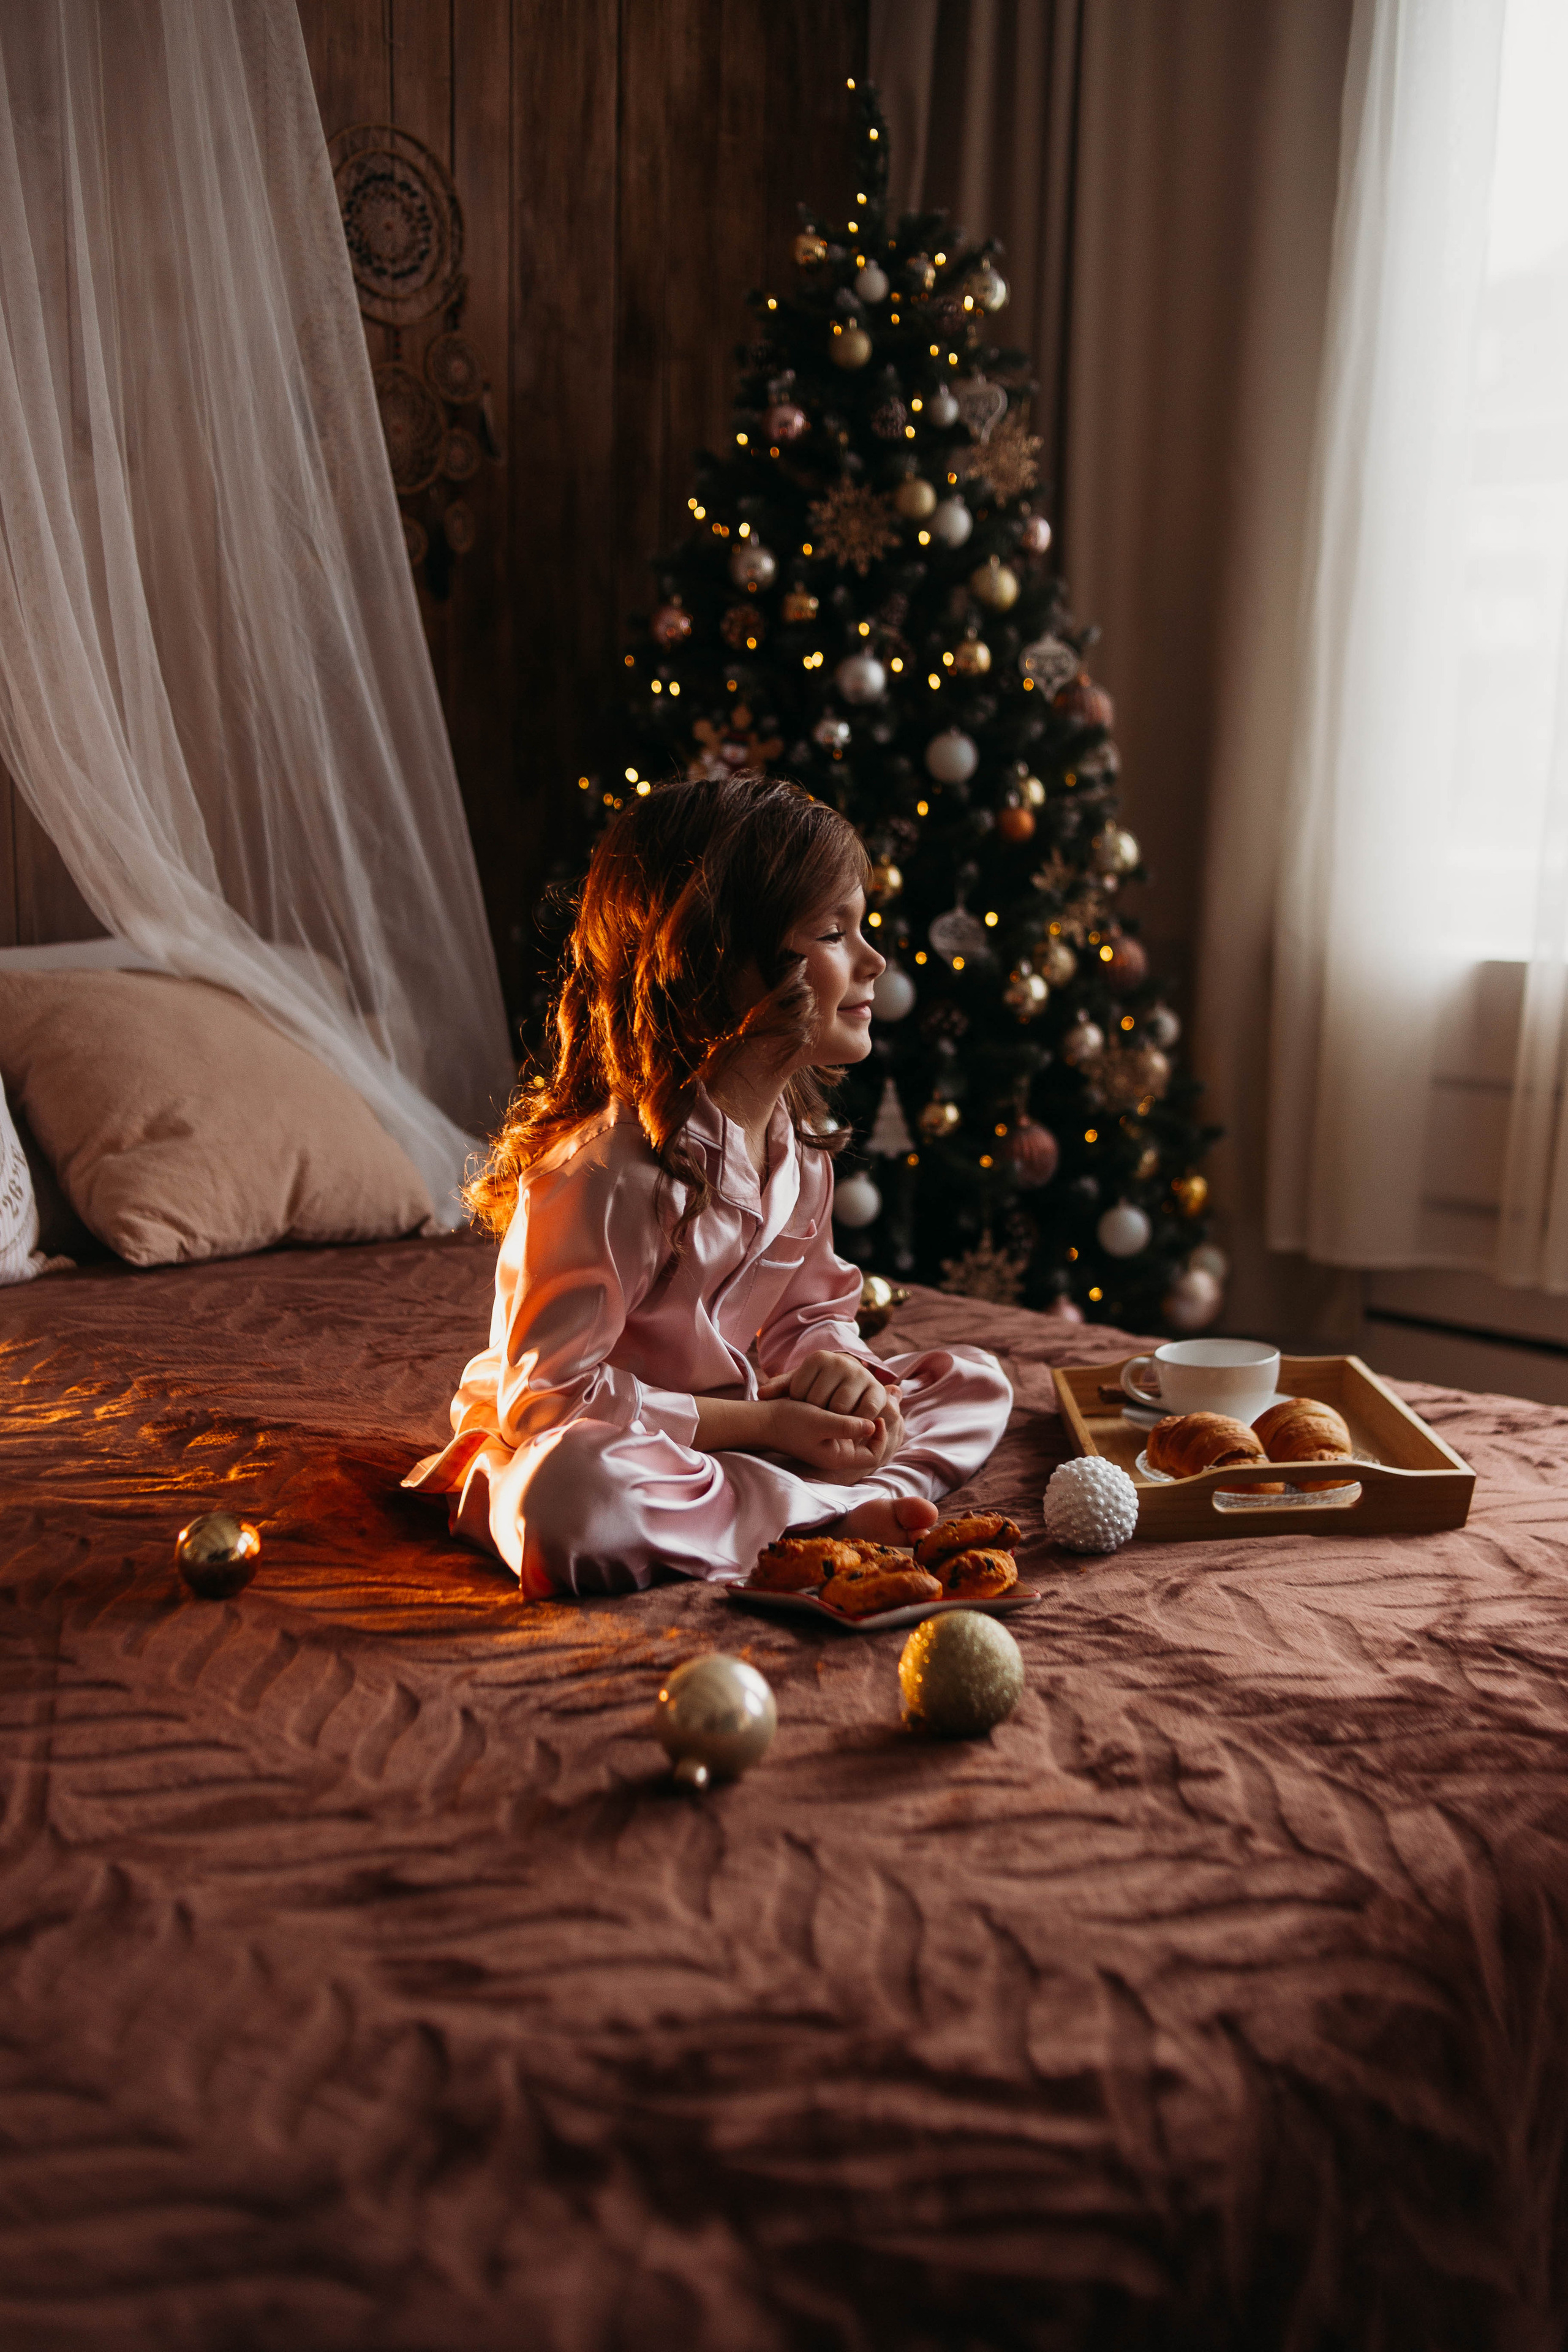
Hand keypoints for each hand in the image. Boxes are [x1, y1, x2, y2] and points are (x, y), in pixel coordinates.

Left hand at [758, 1350, 899, 1421]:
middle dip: (816, 1414)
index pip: (799, 1392)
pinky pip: (864, 1412)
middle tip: (818, 1417)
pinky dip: (856, 1421)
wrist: (854, 1382)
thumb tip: (762, 1395)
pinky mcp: (877, 1390)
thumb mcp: (800, 1384)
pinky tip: (849, 1422)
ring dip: (835, 1420)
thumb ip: (780, 1388)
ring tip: (831, 1421)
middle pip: (819, 1402)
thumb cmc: (821, 1386)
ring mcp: (861, 1375)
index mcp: (818, 1358)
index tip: (804, 1405)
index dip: (799, 1405)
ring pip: (840, 1409)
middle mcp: (841, 1363)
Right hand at [762, 1387, 906, 1484]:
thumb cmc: (790, 1421)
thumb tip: (873, 1425)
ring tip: (859, 1400)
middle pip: (866, 1444)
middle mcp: (835, 1453)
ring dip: (859, 1417)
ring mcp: (828, 1443)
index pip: (873, 1456)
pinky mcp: (822, 1432)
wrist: (762, 1419)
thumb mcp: (820, 1422)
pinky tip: (844, 1399)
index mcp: (837, 1456)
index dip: (880, 1438)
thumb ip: (847, 1426)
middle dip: (870, 1425)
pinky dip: (846, 1414)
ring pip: (855, 1433)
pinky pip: (843, 1425)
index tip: (877, 1417)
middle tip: (873, 1404)